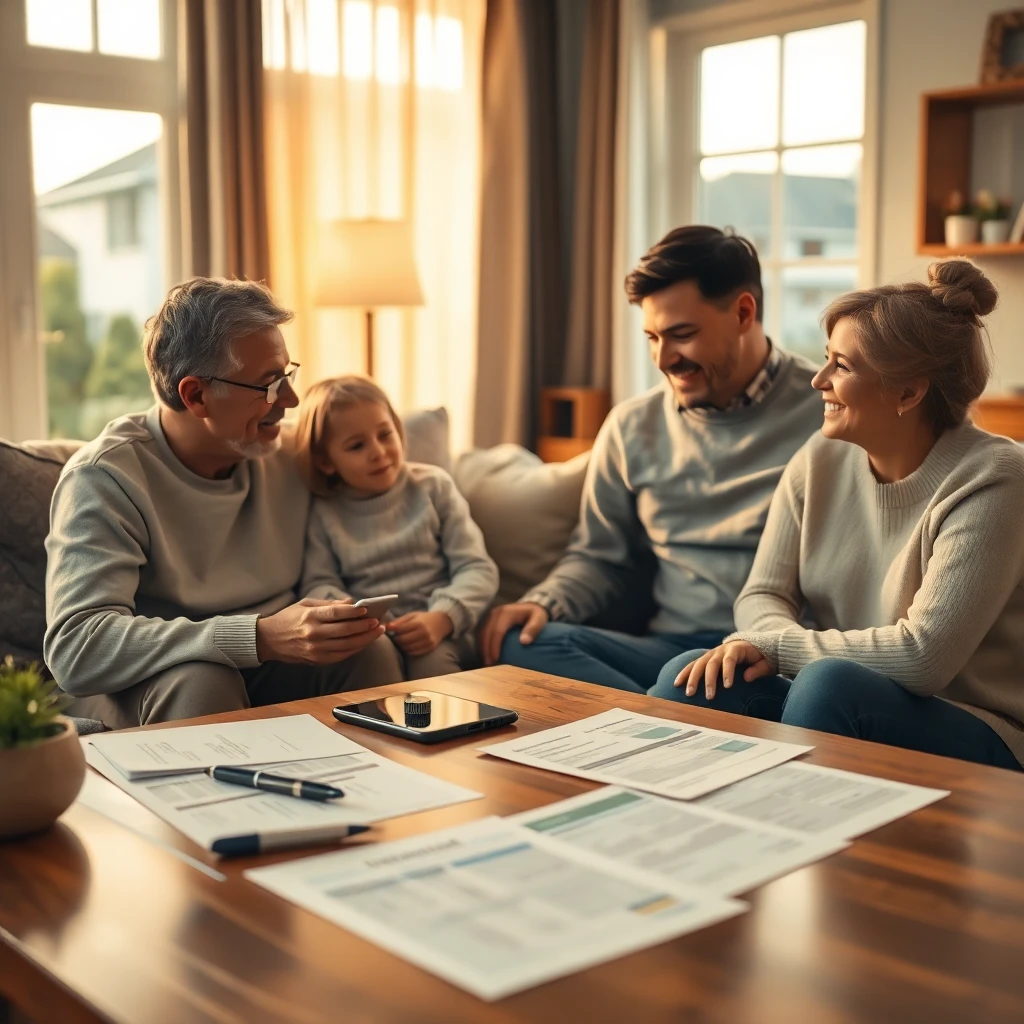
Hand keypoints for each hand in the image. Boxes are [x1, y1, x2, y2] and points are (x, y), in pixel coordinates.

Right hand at [256, 599, 384, 664]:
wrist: (268, 640)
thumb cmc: (289, 618)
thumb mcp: (305, 604)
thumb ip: (329, 604)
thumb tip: (352, 603)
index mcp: (309, 617)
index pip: (335, 614)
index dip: (353, 612)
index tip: (368, 609)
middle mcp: (313, 634)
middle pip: (345, 630)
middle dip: (365, 626)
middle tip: (379, 621)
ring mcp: (315, 649)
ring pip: (347, 645)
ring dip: (365, 639)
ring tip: (378, 631)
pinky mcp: (316, 660)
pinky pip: (341, 655)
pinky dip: (355, 649)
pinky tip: (364, 642)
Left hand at [387, 611, 452, 655]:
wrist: (442, 623)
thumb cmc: (424, 618)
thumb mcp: (412, 616)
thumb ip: (399, 621)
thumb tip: (387, 627)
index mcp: (418, 623)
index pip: (400, 630)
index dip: (392, 630)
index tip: (390, 629)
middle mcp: (423, 633)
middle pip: (403, 640)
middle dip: (396, 639)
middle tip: (396, 636)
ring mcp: (427, 642)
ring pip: (407, 648)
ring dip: (401, 645)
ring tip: (402, 640)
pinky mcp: (430, 648)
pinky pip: (414, 653)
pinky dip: (408, 650)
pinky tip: (408, 645)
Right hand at [479, 602, 549, 665]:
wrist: (529, 606)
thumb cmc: (535, 615)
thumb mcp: (539, 619)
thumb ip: (533, 628)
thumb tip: (524, 642)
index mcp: (506, 613)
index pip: (497, 631)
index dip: (495, 646)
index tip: (495, 659)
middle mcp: (495, 613)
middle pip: (486, 633)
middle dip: (486, 649)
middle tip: (489, 664)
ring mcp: (490, 616)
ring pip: (481, 633)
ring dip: (483, 648)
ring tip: (487, 662)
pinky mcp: (488, 620)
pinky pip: (482, 633)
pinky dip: (483, 644)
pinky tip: (486, 654)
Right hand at [673, 641, 772, 700]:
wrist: (751, 645)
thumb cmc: (760, 657)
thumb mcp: (765, 662)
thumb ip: (758, 669)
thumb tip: (747, 677)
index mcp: (735, 649)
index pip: (730, 660)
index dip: (728, 672)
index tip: (728, 686)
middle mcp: (720, 650)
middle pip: (711, 664)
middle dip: (708, 680)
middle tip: (709, 696)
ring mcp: (711, 653)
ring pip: (698, 664)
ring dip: (692, 678)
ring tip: (689, 693)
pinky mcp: (705, 659)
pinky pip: (692, 665)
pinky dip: (684, 673)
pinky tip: (677, 683)